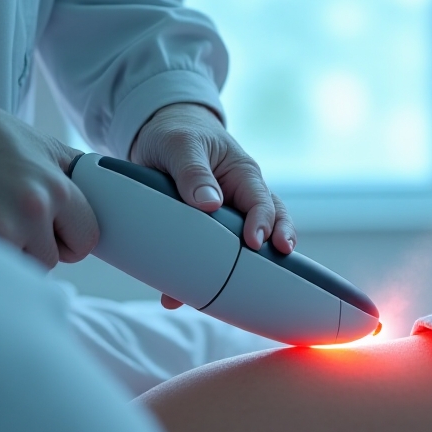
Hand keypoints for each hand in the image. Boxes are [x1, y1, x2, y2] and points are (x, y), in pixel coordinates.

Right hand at [0, 94, 97, 268]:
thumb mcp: (44, 146)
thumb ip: (78, 175)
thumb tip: (113, 191)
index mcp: (55, 189)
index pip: (87, 240)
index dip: (72, 235)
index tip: (56, 225)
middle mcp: (29, 212)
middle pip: (52, 259)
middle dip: (39, 244)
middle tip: (15, 214)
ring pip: (23, 266)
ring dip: (14, 250)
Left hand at [130, 102, 296, 309]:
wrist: (159, 133)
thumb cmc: (176, 133)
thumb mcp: (181, 145)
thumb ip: (193, 172)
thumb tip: (209, 204)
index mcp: (243, 175)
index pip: (262, 202)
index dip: (263, 223)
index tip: (255, 242)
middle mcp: (242, 199)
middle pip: (269, 228)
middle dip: (273, 250)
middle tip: (272, 268)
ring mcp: (227, 218)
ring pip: (242, 249)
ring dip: (237, 273)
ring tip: (227, 297)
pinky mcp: (207, 233)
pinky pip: (209, 257)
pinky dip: (197, 278)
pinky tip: (176, 297)